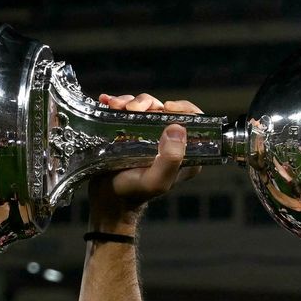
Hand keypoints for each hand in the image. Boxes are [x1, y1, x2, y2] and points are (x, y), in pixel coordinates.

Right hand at [86, 93, 202, 234]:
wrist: (107, 199)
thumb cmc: (134, 193)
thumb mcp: (156, 181)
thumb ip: (171, 159)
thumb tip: (178, 128)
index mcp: (184, 152)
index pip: (194, 121)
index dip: (183, 108)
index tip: (166, 107)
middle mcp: (167, 140)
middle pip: (164, 108)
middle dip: (147, 103)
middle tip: (131, 109)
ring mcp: (147, 134)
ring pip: (144, 106)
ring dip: (129, 102)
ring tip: (115, 107)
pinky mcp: (129, 130)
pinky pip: (126, 109)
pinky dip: (116, 102)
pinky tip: (106, 102)